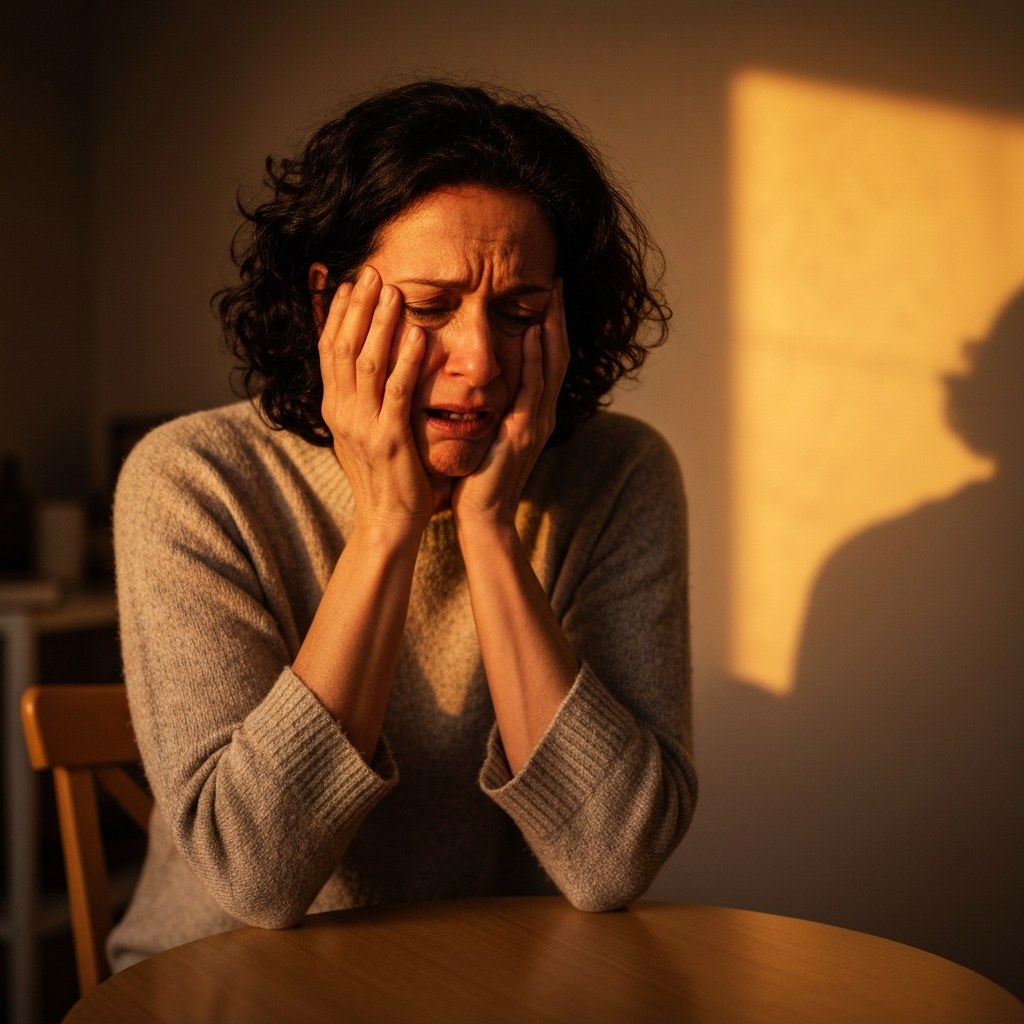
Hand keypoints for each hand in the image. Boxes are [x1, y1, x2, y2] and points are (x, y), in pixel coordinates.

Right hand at [318, 266, 432, 538]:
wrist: (387, 521)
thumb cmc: (383, 476)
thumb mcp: (362, 431)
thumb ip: (361, 397)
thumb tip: (362, 365)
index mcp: (334, 407)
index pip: (328, 349)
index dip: (336, 313)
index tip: (347, 282)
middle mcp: (341, 412)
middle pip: (342, 347)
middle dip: (356, 307)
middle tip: (370, 272)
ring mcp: (362, 425)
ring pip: (365, 363)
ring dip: (380, 324)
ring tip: (392, 291)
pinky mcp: (389, 439)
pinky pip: (397, 392)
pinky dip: (406, 361)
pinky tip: (417, 335)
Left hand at [451, 280, 568, 529]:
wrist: (483, 517)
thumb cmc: (478, 479)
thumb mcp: (487, 433)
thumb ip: (491, 406)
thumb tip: (477, 378)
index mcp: (533, 412)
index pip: (546, 359)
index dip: (550, 325)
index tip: (546, 293)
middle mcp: (542, 413)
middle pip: (557, 355)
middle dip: (558, 317)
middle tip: (558, 281)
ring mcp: (536, 423)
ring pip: (551, 366)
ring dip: (552, 328)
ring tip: (551, 295)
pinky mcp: (523, 433)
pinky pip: (532, 390)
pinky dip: (534, 360)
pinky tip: (530, 334)